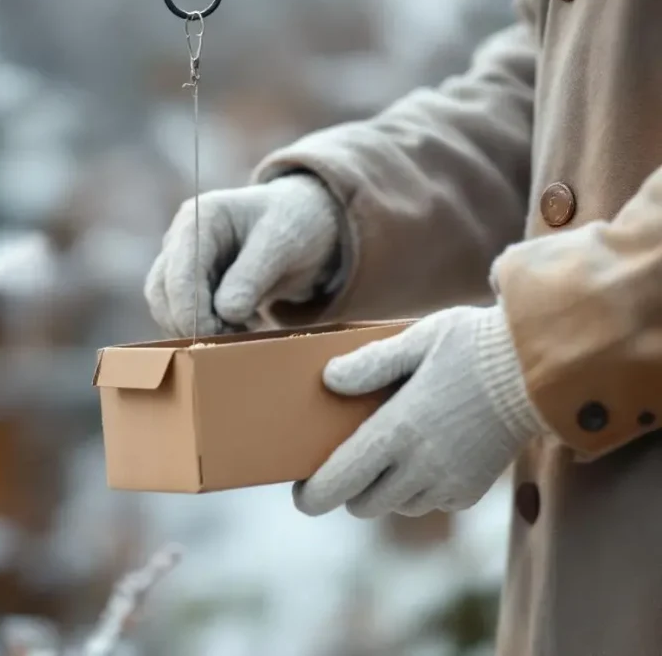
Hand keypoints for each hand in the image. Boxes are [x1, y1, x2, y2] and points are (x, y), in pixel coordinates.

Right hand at [144, 174, 340, 337]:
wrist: (303, 219)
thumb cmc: (294, 222)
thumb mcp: (283, 243)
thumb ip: (252, 277)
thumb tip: (225, 313)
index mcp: (199, 219)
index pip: (178, 276)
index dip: (192, 314)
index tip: (220, 335)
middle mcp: (180, 238)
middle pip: (161, 293)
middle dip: (190, 324)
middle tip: (232, 337)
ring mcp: (180, 259)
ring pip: (164, 306)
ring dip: (194, 328)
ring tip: (238, 330)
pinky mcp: (188, 280)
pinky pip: (180, 312)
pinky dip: (202, 327)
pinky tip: (236, 326)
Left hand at [293, 305, 547, 518]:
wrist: (542, 371)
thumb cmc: (475, 346)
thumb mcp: (419, 338)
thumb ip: (371, 363)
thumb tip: (329, 380)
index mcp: (399, 429)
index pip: (339, 481)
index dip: (314, 495)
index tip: (302, 493)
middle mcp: (421, 466)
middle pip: (363, 504)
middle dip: (349, 488)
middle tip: (350, 459)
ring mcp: (448, 483)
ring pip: (395, 506)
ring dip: (385, 488)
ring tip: (393, 449)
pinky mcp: (471, 492)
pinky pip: (430, 502)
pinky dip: (419, 488)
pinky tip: (428, 452)